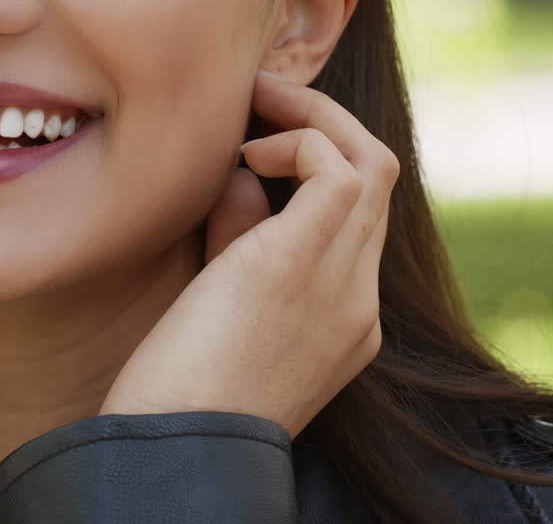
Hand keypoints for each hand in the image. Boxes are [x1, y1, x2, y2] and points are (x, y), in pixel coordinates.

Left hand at [99, 70, 399, 437]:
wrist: (175, 454)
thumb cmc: (178, 392)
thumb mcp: (221, 305)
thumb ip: (240, 238)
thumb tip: (243, 173)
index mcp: (344, 323)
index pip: (358, 219)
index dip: (315, 167)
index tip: (257, 146)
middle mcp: (357, 302)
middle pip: (377, 180)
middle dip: (322, 124)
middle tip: (263, 98)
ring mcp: (341, 285)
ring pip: (372, 163)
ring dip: (314, 117)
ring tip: (259, 100)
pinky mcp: (301, 265)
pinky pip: (336, 170)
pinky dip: (297, 142)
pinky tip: (246, 156)